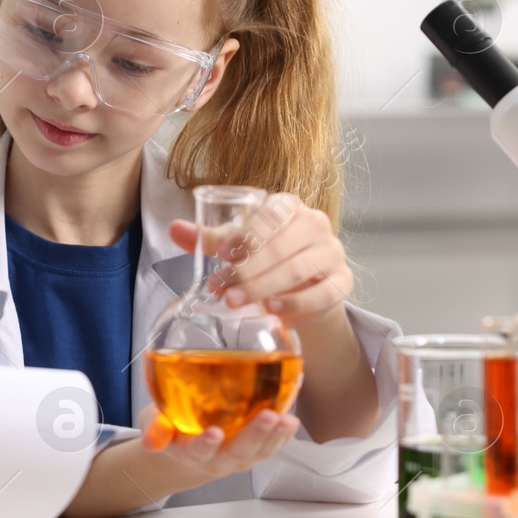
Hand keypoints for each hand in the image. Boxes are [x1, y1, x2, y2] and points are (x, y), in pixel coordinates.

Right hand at [137, 402, 298, 480]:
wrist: (186, 446)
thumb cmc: (172, 427)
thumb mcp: (155, 423)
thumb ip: (155, 429)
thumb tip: (150, 442)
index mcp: (190, 452)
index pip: (198, 451)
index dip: (206, 445)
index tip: (213, 433)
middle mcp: (218, 460)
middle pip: (237, 452)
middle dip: (254, 435)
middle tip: (267, 417)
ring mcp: (239, 458)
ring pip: (259, 451)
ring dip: (275, 437)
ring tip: (286, 419)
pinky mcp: (255, 452)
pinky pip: (272, 447)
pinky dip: (284, 434)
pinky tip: (292, 418)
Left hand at [169, 191, 351, 324]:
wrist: (299, 287)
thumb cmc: (264, 256)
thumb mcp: (236, 244)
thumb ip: (209, 238)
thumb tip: (174, 229)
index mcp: (287, 206)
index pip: (270, 214)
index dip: (247, 235)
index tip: (222, 255)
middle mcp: (314, 223)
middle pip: (282, 245)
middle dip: (249, 269)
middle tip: (221, 288)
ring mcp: (332, 252)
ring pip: (299, 269)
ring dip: (265, 287)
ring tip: (237, 301)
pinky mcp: (342, 281)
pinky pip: (323, 293)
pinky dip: (297, 303)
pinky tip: (274, 310)